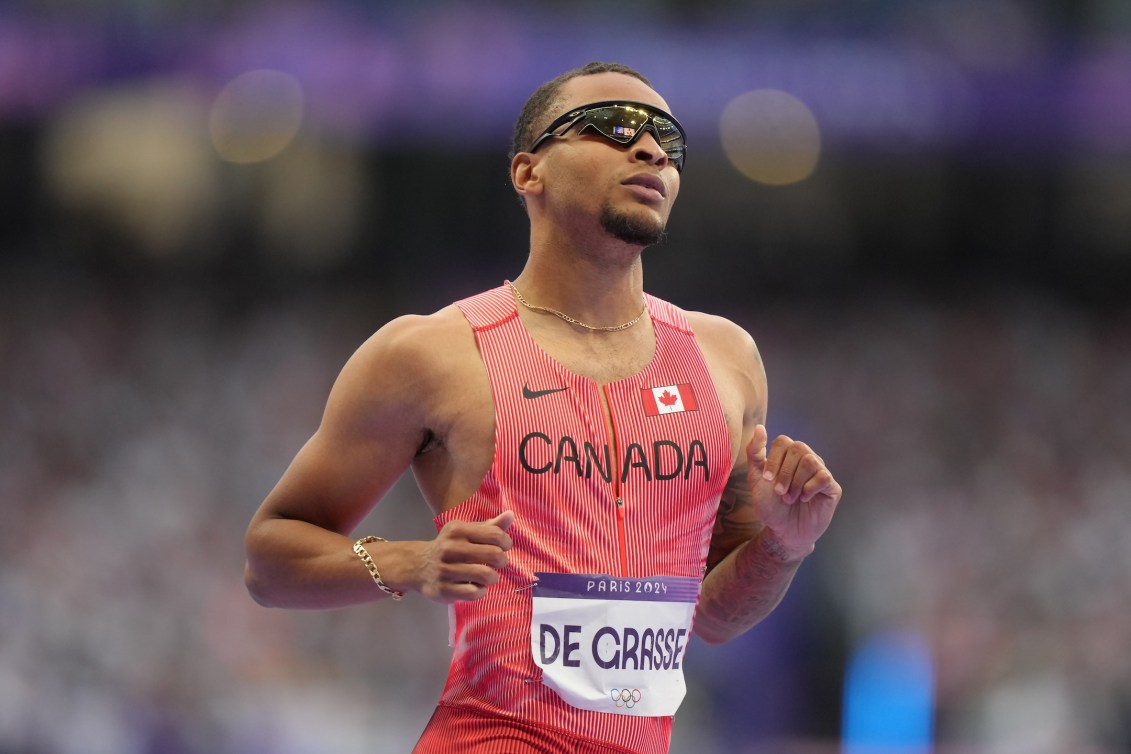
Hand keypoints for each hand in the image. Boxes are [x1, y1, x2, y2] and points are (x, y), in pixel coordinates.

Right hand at [410, 511, 514, 602]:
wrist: (419, 566)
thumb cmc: (451, 547)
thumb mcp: (466, 532)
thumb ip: (490, 526)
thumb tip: (511, 515)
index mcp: (458, 530)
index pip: (495, 534)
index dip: (506, 542)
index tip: (504, 547)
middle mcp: (450, 548)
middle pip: (494, 554)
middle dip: (502, 560)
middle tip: (498, 563)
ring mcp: (445, 570)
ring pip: (486, 575)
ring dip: (493, 578)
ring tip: (489, 576)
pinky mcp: (444, 589)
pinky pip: (474, 593)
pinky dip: (481, 591)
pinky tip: (477, 587)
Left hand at [746, 425, 840, 560]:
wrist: (783, 532)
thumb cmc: (771, 505)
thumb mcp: (757, 479)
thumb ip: (755, 454)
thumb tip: (760, 427)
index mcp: (789, 456)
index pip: (783, 441)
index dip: (774, 459)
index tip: (767, 479)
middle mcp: (807, 460)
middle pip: (798, 448)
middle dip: (785, 472)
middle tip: (779, 492)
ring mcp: (820, 472)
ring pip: (811, 461)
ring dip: (796, 482)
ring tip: (790, 498)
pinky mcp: (832, 487)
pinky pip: (824, 477)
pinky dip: (809, 489)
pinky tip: (805, 499)